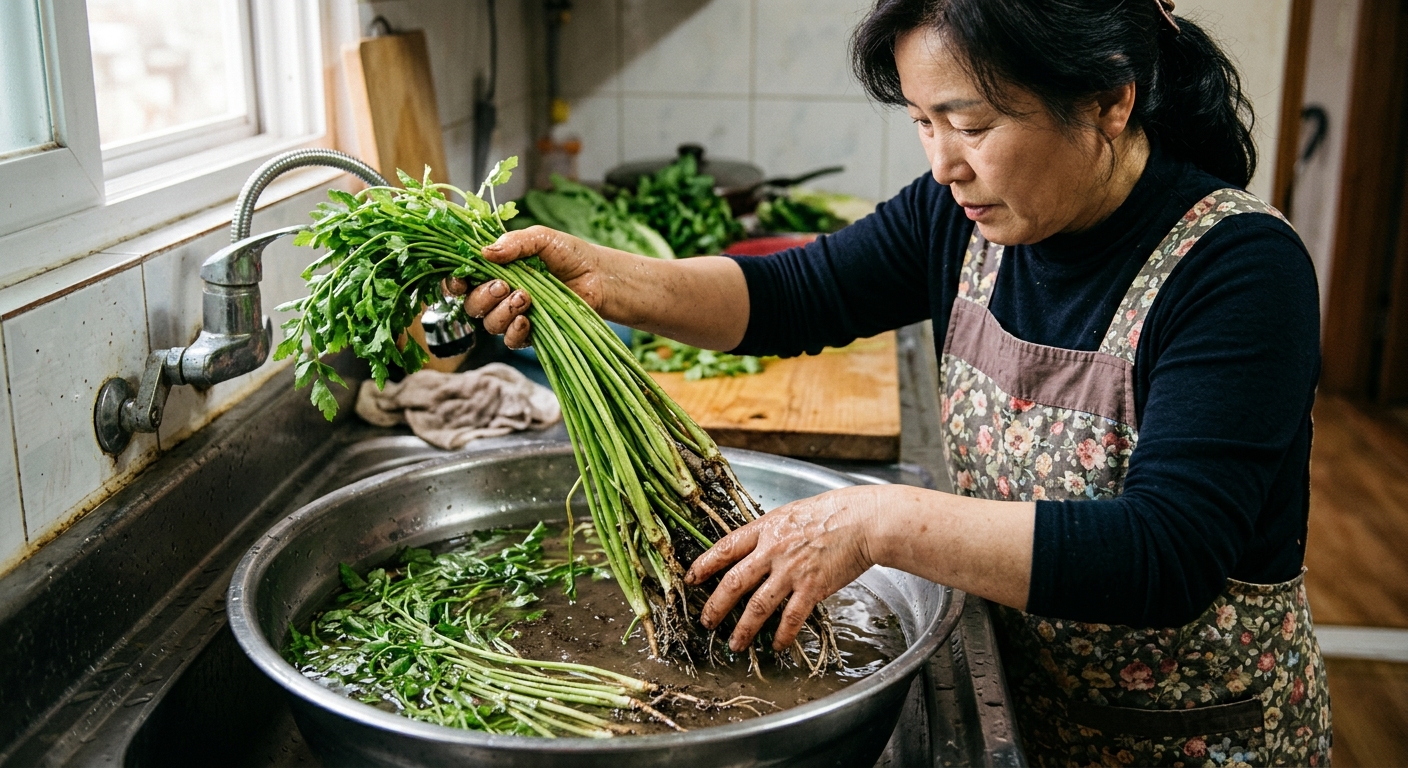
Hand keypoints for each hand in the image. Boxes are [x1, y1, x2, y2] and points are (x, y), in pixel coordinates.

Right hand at [444, 226, 607, 348]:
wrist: (599, 277)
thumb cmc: (569, 254)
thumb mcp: (541, 238)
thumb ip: (513, 242)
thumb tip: (484, 252)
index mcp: (494, 270)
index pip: (462, 280)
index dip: (453, 283)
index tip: (459, 280)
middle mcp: (499, 295)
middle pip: (471, 305)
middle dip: (482, 297)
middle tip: (504, 285)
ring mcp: (513, 315)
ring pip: (489, 324)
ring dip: (501, 312)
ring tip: (525, 297)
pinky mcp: (531, 333)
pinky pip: (510, 341)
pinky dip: (514, 331)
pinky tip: (527, 319)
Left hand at [684, 485, 881, 651]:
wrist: (863, 520)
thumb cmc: (832, 512)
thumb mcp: (790, 513)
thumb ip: (769, 532)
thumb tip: (754, 549)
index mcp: (765, 528)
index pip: (725, 547)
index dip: (704, 565)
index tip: (690, 578)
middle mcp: (772, 551)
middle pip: (734, 582)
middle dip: (715, 606)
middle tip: (706, 622)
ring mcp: (791, 571)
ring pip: (756, 606)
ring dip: (743, 629)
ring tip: (734, 644)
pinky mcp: (812, 588)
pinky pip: (790, 618)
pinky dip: (782, 635)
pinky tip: (777, 646)